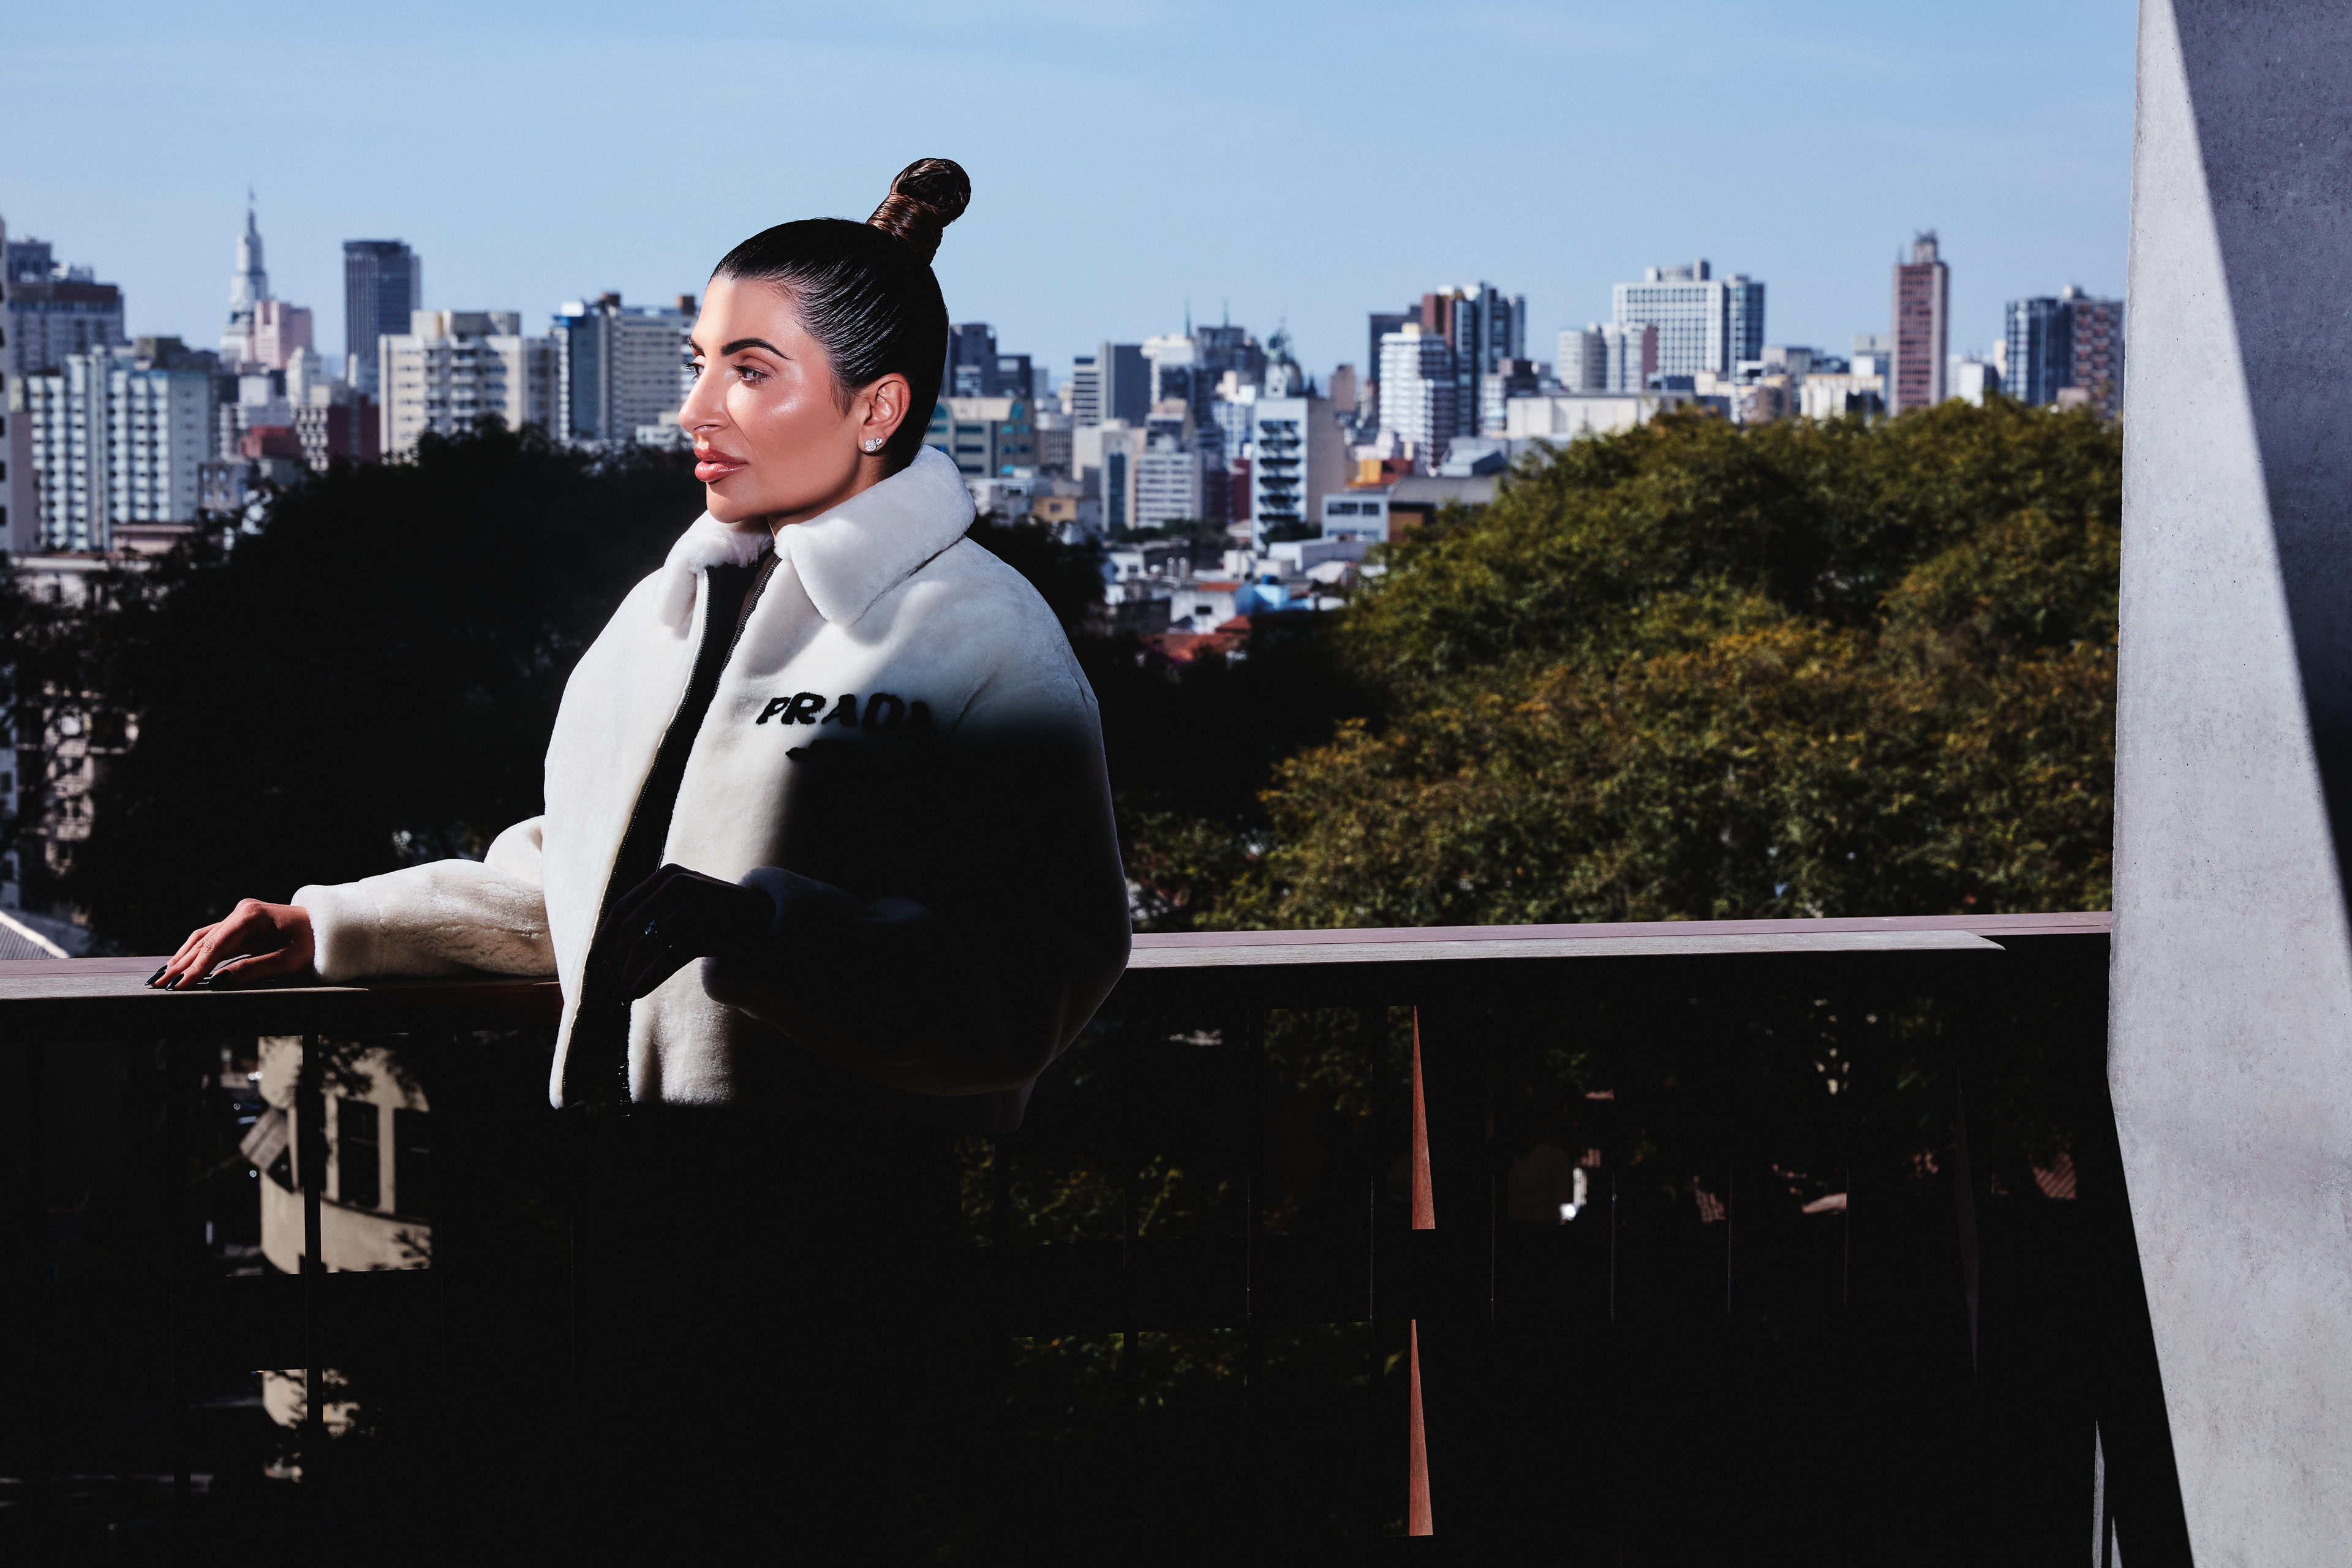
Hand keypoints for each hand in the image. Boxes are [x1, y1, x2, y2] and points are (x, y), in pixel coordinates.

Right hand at [151, 899, 314, 988]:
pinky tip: (180, 966)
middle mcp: (241, 912)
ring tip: (162, 978)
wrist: (328, 928)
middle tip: (158, 985)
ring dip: (182, 958)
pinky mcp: (240, 925)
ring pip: (203, 939)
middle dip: (181, 965)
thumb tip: (217, 982)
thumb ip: (251, 970)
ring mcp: (239, 917)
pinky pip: (213, 940)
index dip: (195, 967)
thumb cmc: (312, 945)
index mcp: (251, 916)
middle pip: (204, 941)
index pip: (215, 945)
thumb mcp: (286, 962)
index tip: (179, 985)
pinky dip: (195, 953)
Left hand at [588, 864, 776, 1001]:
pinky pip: (667, 958)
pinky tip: (635, 993)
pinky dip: (646, 978)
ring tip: (623, 991)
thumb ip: (652, 913)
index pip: (621, 908)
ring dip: (627, 973)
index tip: (592, 963)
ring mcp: (695, 905)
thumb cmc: (717, 915)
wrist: (764, 918)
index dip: (602, 938)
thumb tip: (606, 948)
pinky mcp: (708, 929)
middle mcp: (679, 884)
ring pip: (645, 944)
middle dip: (614, 959)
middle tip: (609, 983)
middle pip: (629, 927)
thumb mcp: (684, 901)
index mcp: (667, 875)